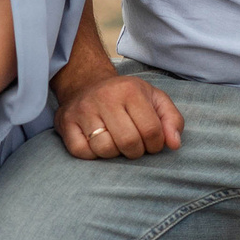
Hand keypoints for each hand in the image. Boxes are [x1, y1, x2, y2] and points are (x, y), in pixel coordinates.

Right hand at [54, 70, 182, 160]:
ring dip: (114, 153)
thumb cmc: (126, 97)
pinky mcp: (66, 122)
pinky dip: (92, 154)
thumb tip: (174, 144)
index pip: (151, 130)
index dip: (156, 144)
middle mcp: (105, 97)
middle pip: (129, 142)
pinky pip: (81, 151)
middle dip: (136, 151)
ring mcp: (83, 110)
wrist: (87, 84)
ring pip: (105, 149)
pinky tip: (98, 143)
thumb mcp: (154, 99)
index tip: (152, 143)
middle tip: (134, 145)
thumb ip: (172, 120)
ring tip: (116, 142)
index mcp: (130, 90)